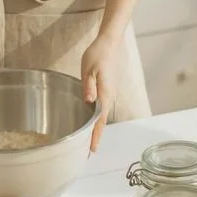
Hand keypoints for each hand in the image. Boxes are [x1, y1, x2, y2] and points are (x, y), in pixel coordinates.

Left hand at [81, 37, 119, 152]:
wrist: (109, 44)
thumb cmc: (97, 55)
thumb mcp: (89, 70)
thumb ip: (89, 86)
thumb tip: (88, 101)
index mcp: (104, 94)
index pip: (100, 120)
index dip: (95, 135)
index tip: (91, 149)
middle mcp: (109, 97)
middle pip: (102, 122)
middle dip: (95, 137)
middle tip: (88, 152)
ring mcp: (109, 95)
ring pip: (102, 117)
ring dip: (96, 130)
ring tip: (88, 142)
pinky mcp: (107, 91)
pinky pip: (102, 110)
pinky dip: (96, 120)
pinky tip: (91, 123)